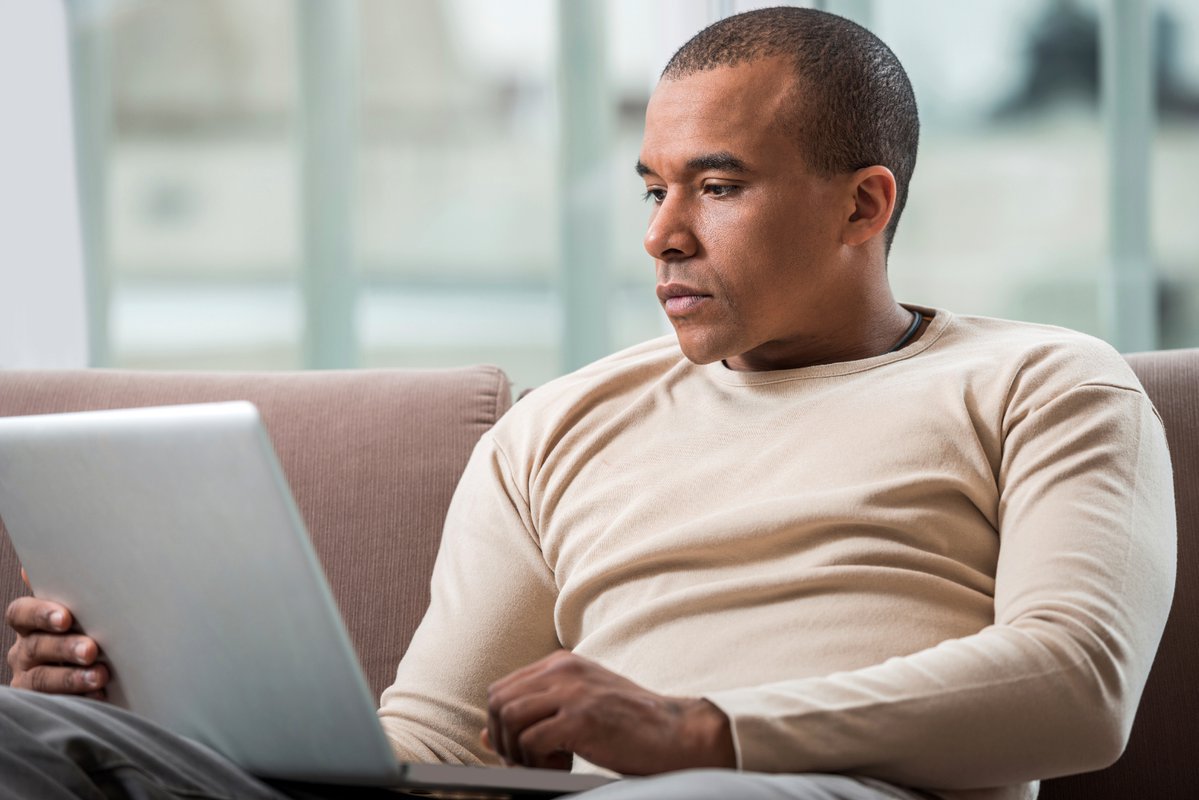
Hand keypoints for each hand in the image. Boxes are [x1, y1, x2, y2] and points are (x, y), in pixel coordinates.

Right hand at [6, 570, 107, 696]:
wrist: (104, 668)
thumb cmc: (88, 629)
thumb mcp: (82, 609)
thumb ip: (67, 589)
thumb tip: (34, 567)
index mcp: (31, 623)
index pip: (21, 613)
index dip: (40, 614)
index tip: (66, 618)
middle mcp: (24, 650)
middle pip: (35, 646)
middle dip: (64, 648)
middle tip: (91, 650)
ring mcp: (28, 678)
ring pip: (42, 678)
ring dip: (72, 677)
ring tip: (100, 675)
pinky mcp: (39, 703)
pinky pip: (53, 703)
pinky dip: (78, 699)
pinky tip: (99, 696)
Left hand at [483, 650, 734, 774]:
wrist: (677, 732)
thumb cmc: (630, 724)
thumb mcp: (579, 707)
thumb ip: (536, 712)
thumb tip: (486, 735)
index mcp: (562, 664)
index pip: (502, 689)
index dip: (501, 725)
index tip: (520, 749)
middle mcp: (563, 670)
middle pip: (498, 702)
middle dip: (504, 739)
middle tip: (530, 760)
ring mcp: (572, 691)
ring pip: (508, 718)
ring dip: (519, 751)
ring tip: (548, 762)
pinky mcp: (581, 717)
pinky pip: (531, 741)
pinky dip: (537, 762)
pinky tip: (565, 764)